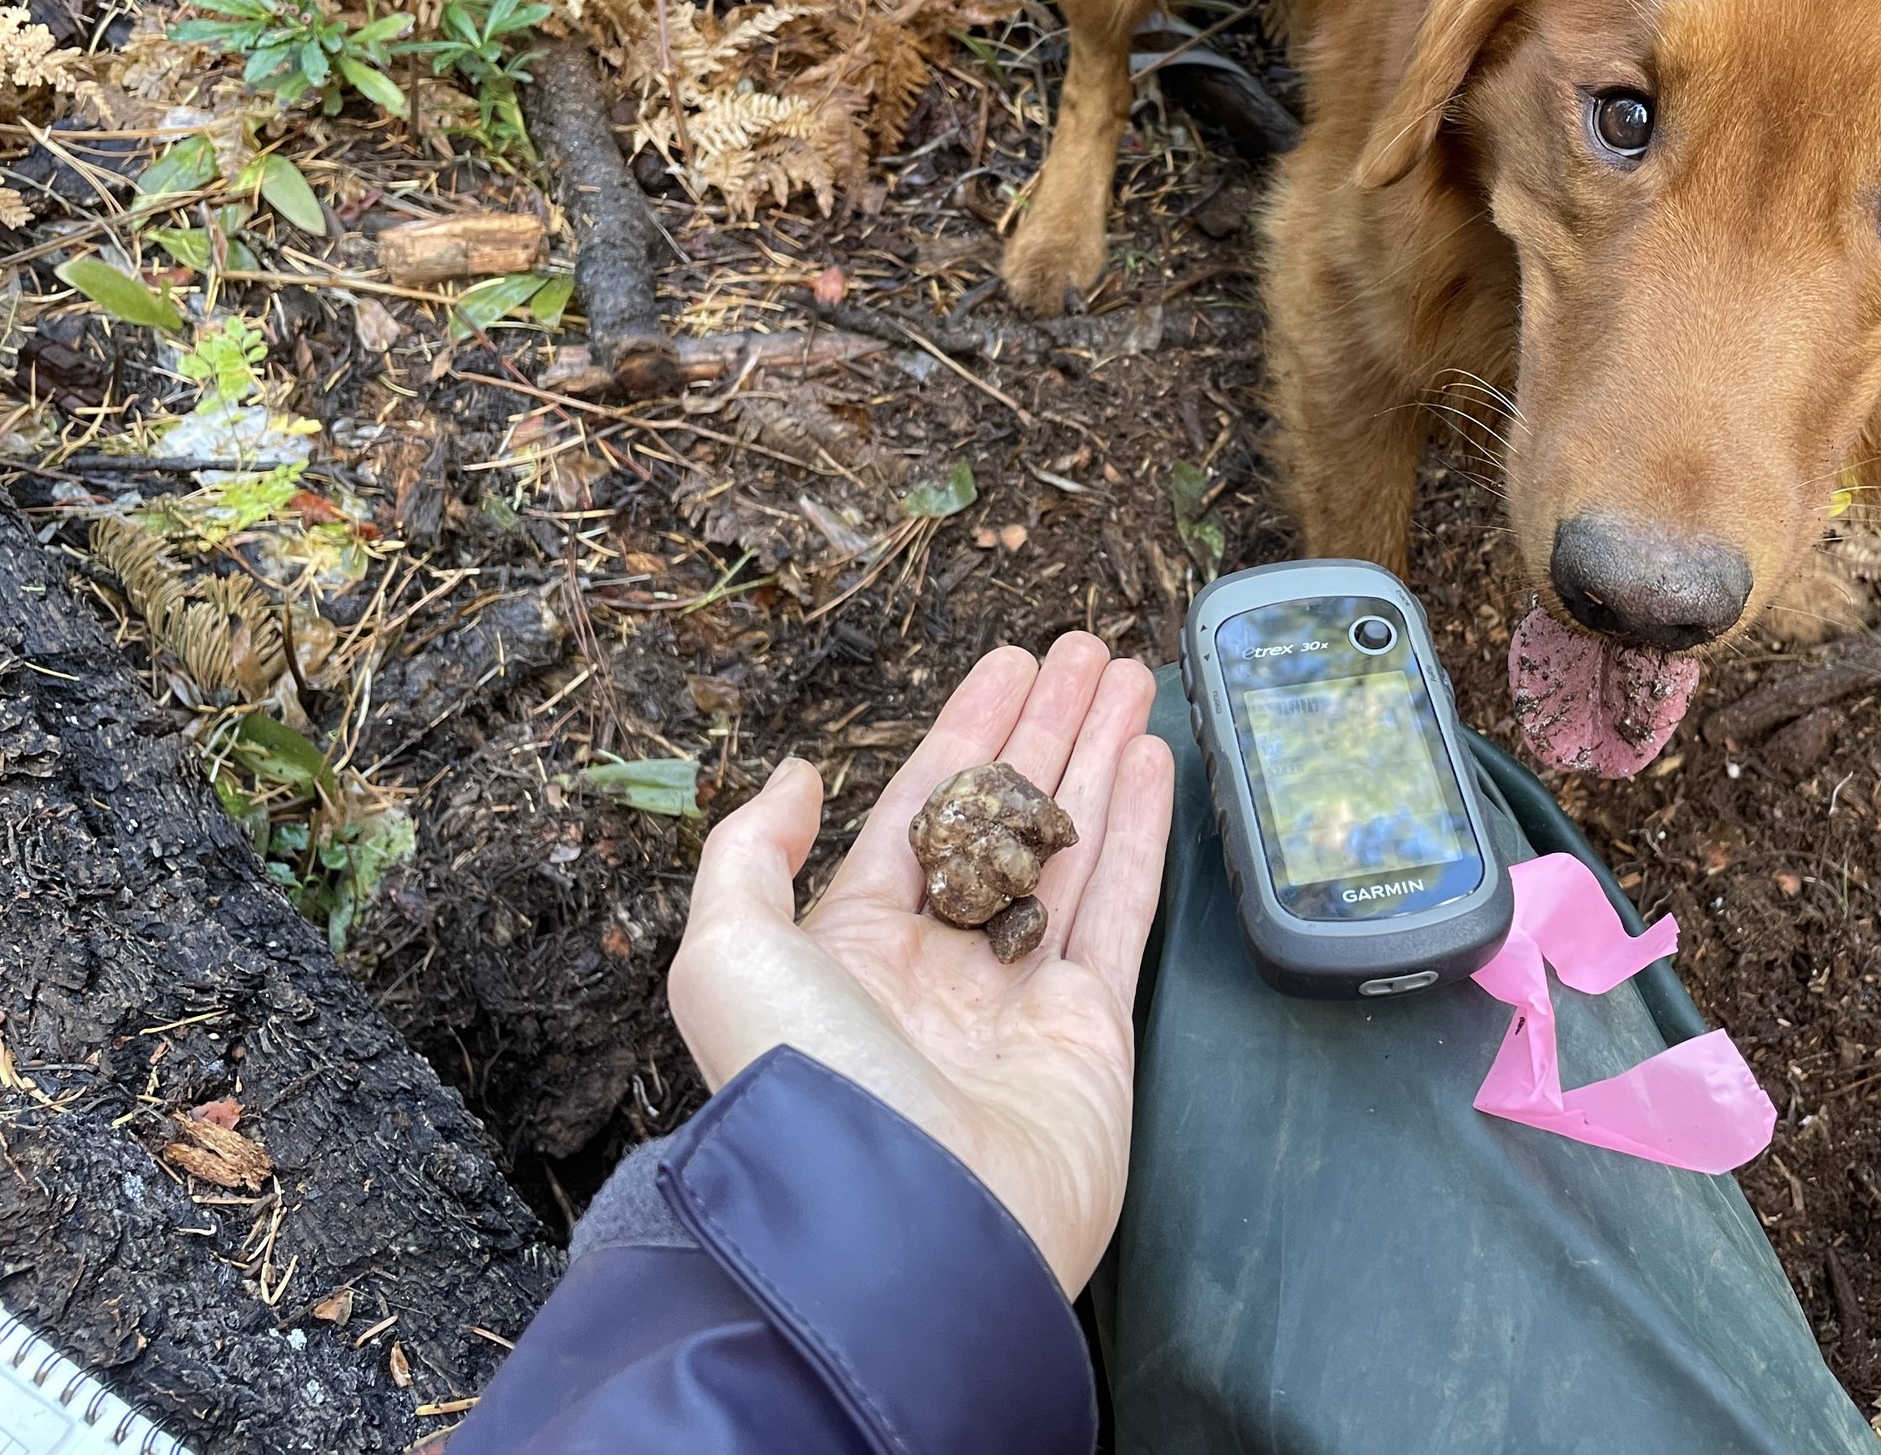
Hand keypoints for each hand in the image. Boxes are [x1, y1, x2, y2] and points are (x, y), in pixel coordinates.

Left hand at [669, 633, 1174, 1293]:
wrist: (902, 1229)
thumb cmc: (805, 1089)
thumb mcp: (728, 955)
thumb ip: (750, 856)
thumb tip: (797, 778)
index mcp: (854, 947)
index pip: (923, 810)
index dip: (969, 730)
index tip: (1012, 665)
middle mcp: (940, 966)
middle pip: (1006, 816)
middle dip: (1047, 729)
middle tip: (1089, 652)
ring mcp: (1022, 998)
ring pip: (1072, 847)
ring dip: (1102, 757)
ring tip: (1134, 677)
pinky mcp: (1092, 1032)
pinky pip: (1121, 909)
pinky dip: (1140, 831)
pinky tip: (1152, 759)